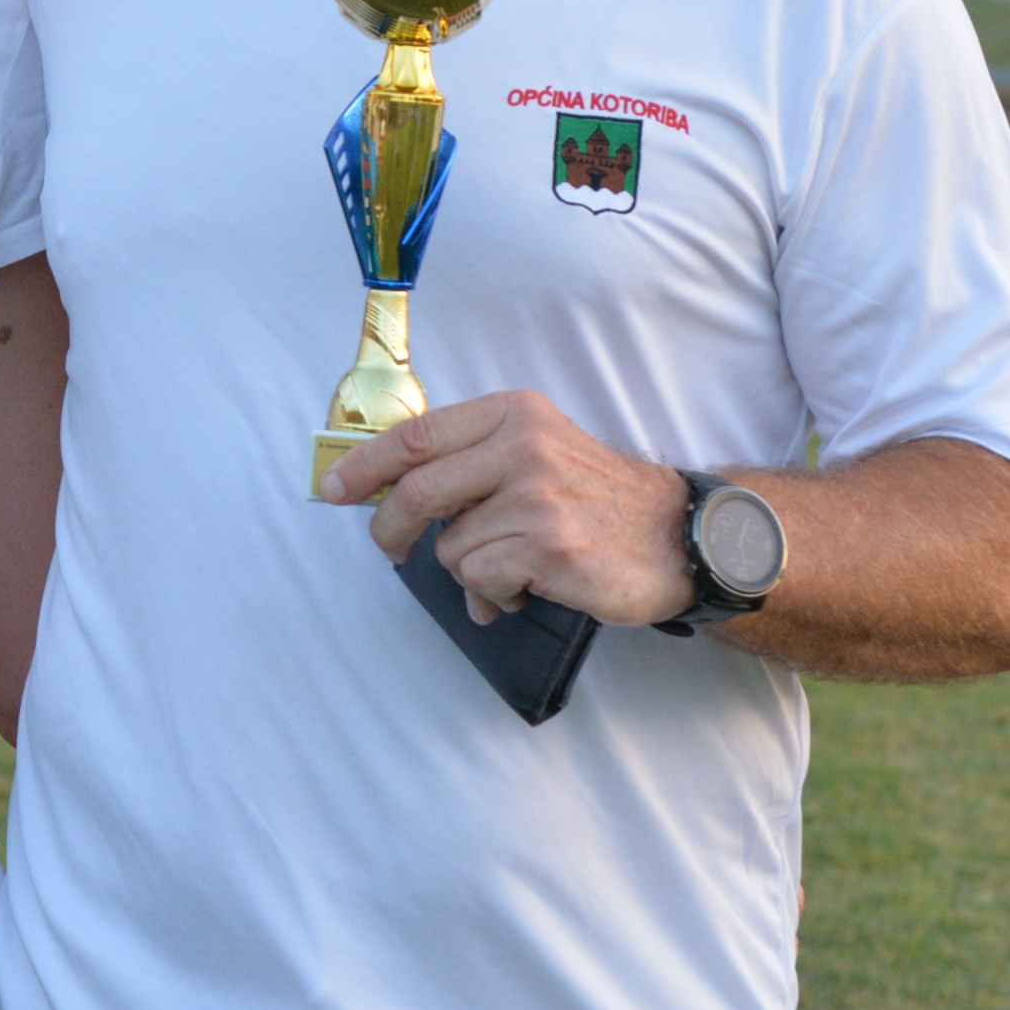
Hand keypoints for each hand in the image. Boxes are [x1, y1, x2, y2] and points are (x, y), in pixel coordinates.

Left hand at [320, 391, 695, 627]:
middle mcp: (523, 446)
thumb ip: (472, 463)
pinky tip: (527, 589)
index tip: (333, 489)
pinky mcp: (549, 546)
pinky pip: (482, 581)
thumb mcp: (538, 449)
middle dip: (390, 529)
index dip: (365, 465)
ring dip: (469, 572)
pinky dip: (494, 596)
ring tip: (508, 571)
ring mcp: (538, 496)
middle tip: (390, 549)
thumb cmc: (596, 498)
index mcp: (513, 414)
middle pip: (418, 490)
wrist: (676, 533)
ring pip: (452, 547)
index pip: (417, 435)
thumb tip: (393, 494)